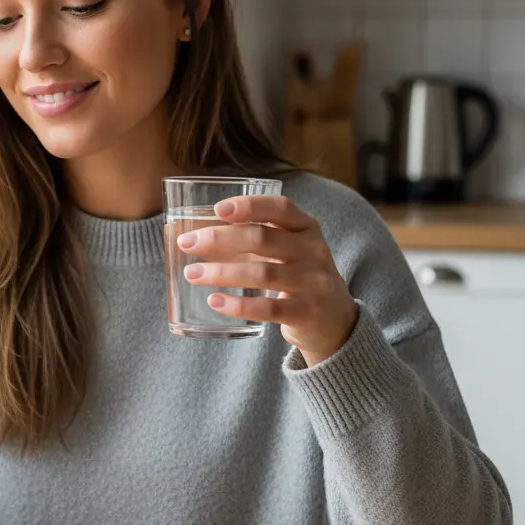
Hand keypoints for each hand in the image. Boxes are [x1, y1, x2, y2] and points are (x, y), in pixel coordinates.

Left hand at [176, 194, 357, 365]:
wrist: (337, 319)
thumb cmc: (301, 275)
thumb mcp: (291, 249)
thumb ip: (256, 239)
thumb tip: (200, 236)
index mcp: (307, 228)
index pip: (280, 208)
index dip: (249, 206)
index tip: (217, 209)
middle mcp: (314, 251)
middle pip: (262, 239)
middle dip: (219, 239)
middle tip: (186, 243)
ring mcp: (313, 283)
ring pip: (262, 274)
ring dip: (221, 272)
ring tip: (192, 274)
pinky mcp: (306, 312)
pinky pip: (268, 308)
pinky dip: (238, 305)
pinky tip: (214, 301)